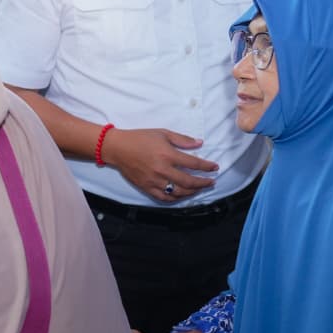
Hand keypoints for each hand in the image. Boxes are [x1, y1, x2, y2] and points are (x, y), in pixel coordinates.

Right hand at [100, 127, 217, 201]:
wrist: (117, 148)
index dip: (207, 166)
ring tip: (199, 189)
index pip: (193, 164)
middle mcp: (162, 170)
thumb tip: (199, 143)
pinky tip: (182, 195)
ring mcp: (154, 181)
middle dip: (203, 183)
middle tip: (211, 182)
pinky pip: (164, 198)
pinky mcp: (146, 187)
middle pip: (188, 182)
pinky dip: (176, 198)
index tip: (215, 167)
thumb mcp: (162, 133)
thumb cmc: (139, 138)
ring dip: (192, 192)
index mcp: (167, 154)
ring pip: (178, 192)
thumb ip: (182, 139)